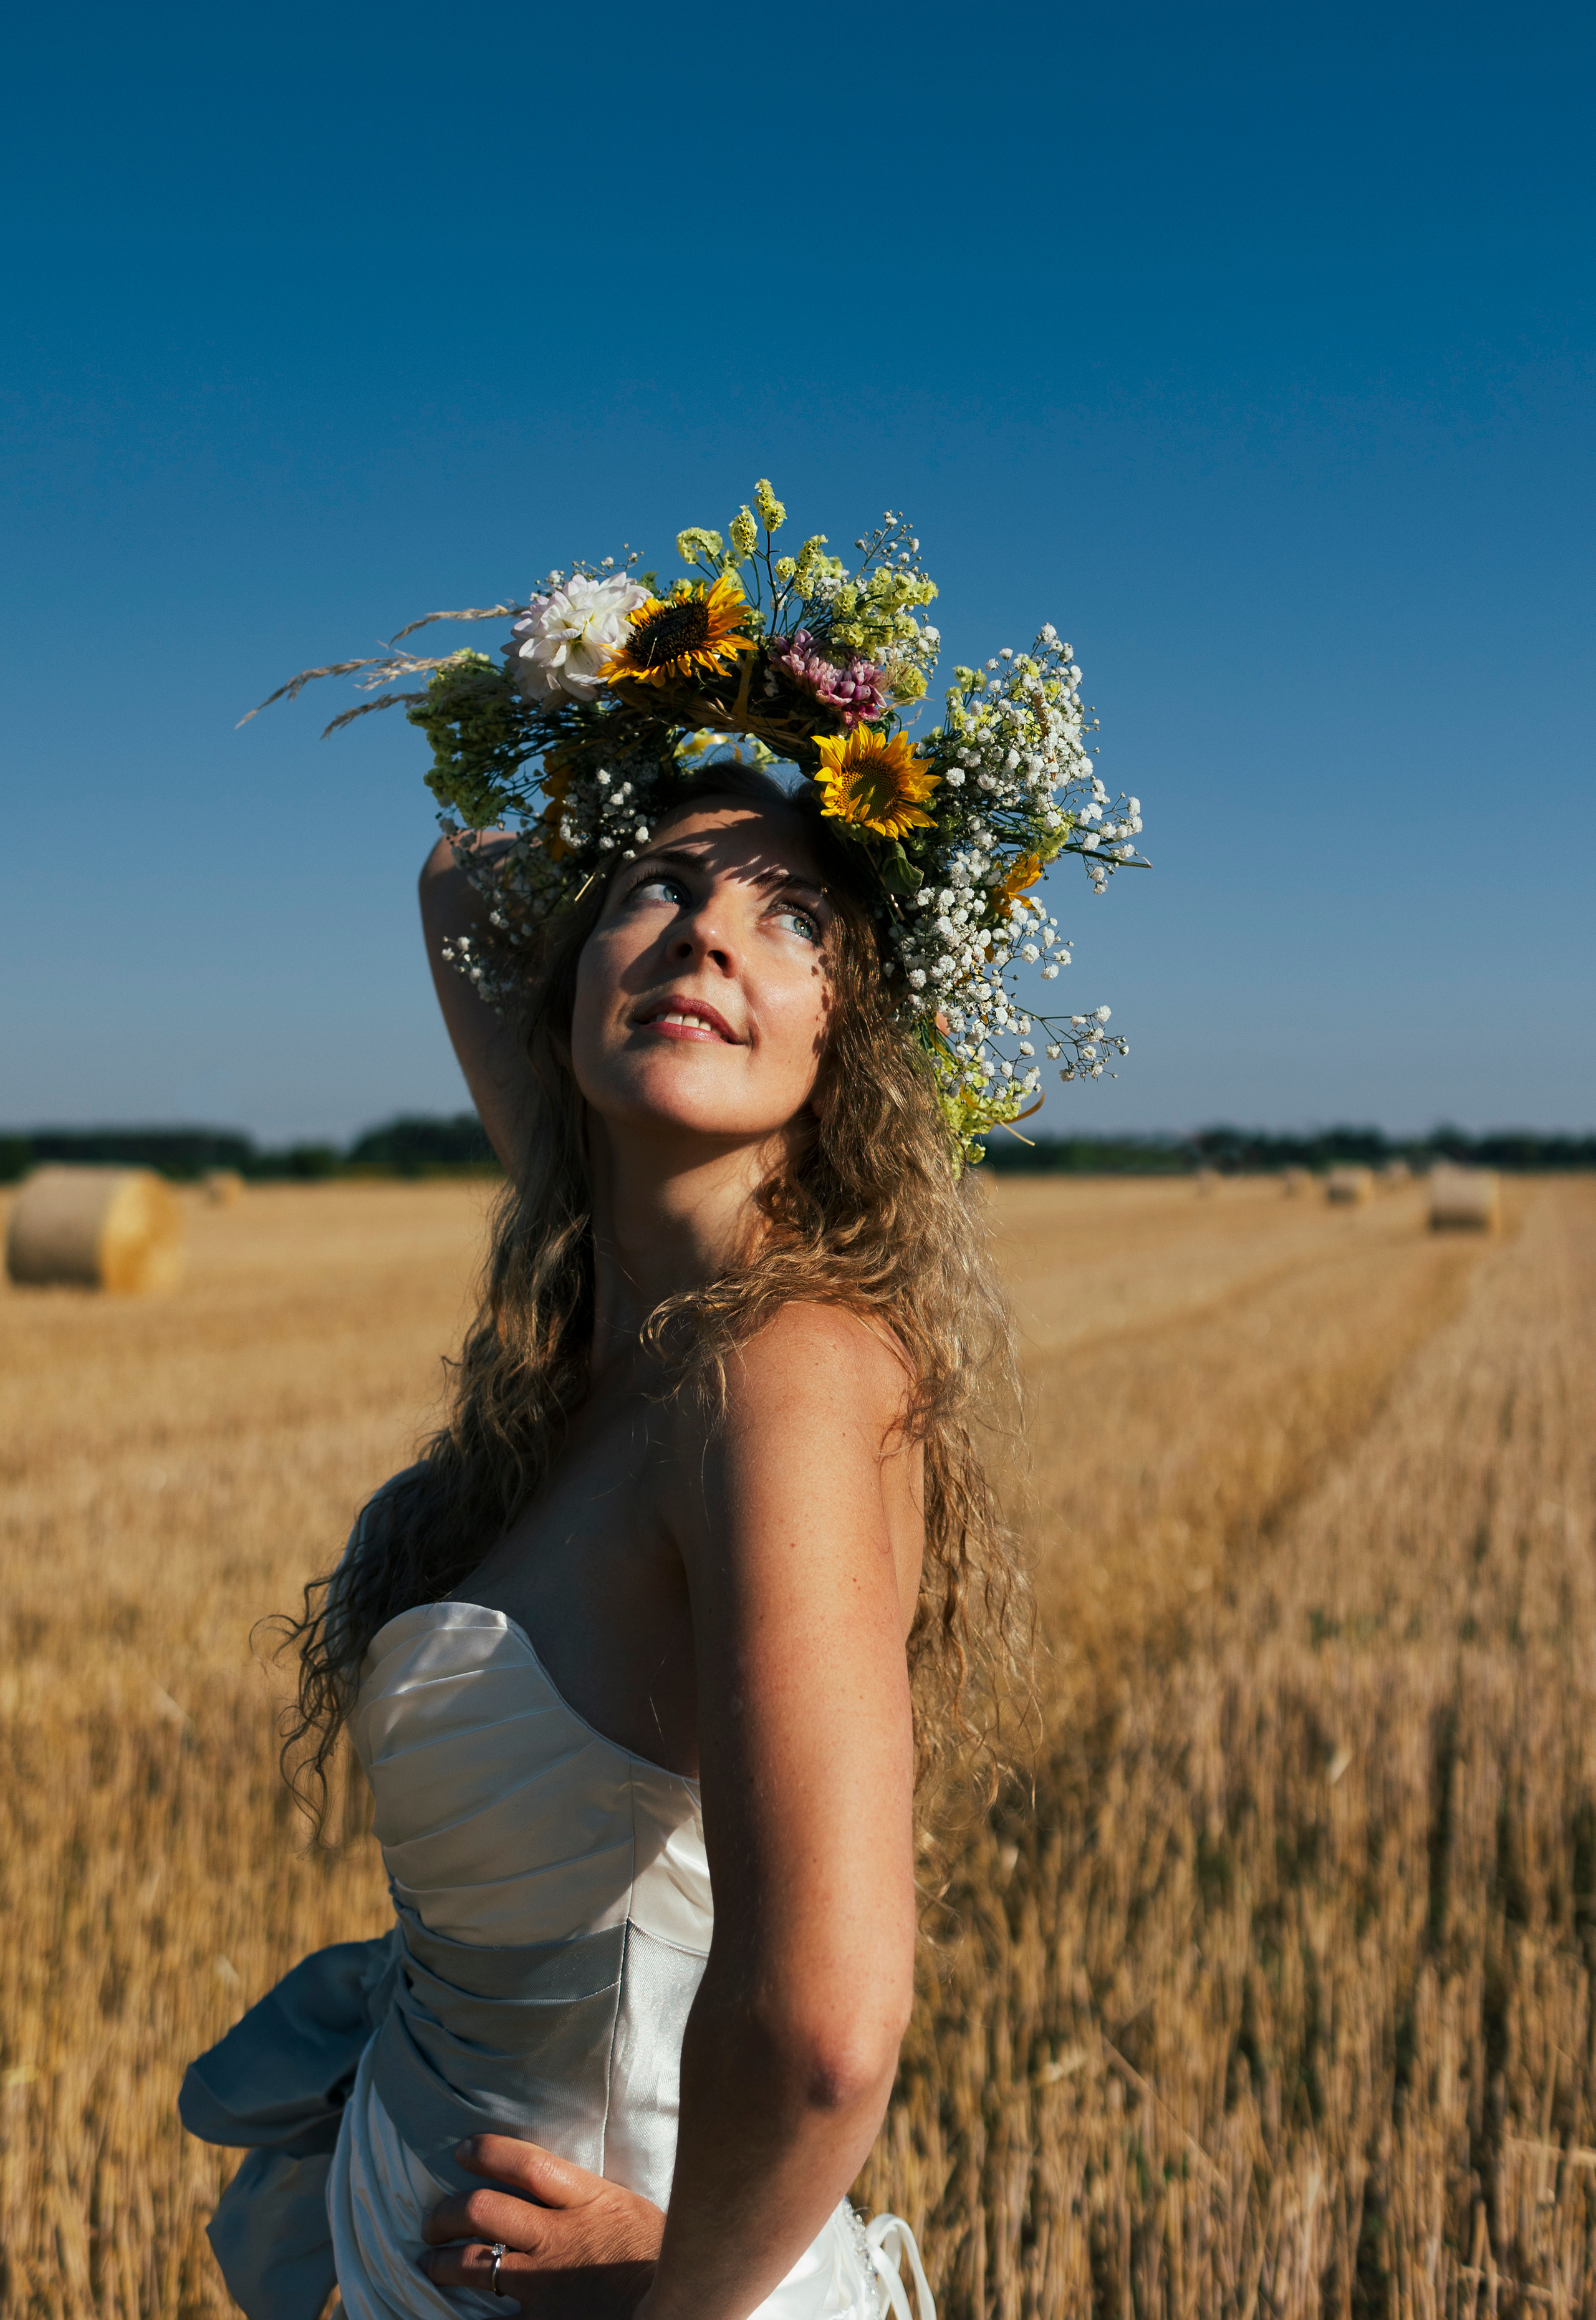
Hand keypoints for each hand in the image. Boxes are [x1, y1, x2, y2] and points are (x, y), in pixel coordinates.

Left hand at [419, 2135, 662, 2317]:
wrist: (676, 2303)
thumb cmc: (657, 2255)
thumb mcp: (626, 2208)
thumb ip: (588, 2195)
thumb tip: (554, 2182)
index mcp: (584, 2200)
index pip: (524, 2164)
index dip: (487, 2152)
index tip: (463, 2150)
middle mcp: (556, 2237)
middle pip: (483, 2211)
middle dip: (447, 2211)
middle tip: (433, 2219)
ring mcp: (545, 2283)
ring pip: (475, 2263)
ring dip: (442, 2261)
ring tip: (430, 2260)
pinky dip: (464, 2317)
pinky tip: (448, 2313)